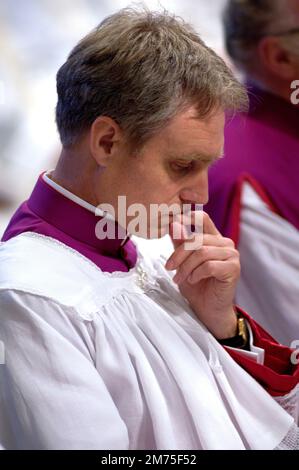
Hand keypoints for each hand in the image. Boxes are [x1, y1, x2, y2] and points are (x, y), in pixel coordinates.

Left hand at [165, 212, 238, 338]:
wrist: (207, 309)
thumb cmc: (196, 285)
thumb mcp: (182, 262)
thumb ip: (179, 243)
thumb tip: (173, 223)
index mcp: (213, 238)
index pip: (203, 217)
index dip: (188, 216)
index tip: (172, 221)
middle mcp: (224, 243)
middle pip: (197, 239)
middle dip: (179, 254)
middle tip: (169, 268)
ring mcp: (231, 254)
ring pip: (202, 252)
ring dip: (186, 267)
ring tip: (179, 278)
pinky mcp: (233, 268)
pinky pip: (209, 265)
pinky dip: (197, 273)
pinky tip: (193, 280)